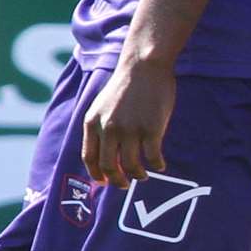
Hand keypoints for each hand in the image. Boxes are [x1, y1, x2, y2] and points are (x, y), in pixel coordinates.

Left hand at [81, 59, 175, 186]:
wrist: (144, 65)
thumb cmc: (126, 84)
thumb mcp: (102, 105)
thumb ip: (99, 126)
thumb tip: (105, 151)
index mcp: (92, 123)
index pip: (90, 157)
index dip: (97, 174)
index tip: (105, 181)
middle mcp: (109, 129)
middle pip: (109, 165)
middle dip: (117, 180)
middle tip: (125, 184)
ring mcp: (130, 129)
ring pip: (132, 164)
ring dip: (138, 175)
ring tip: (144, 176)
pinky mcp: (152, 128)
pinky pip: (153, 156)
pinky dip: (157, 165)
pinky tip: (160, 165)